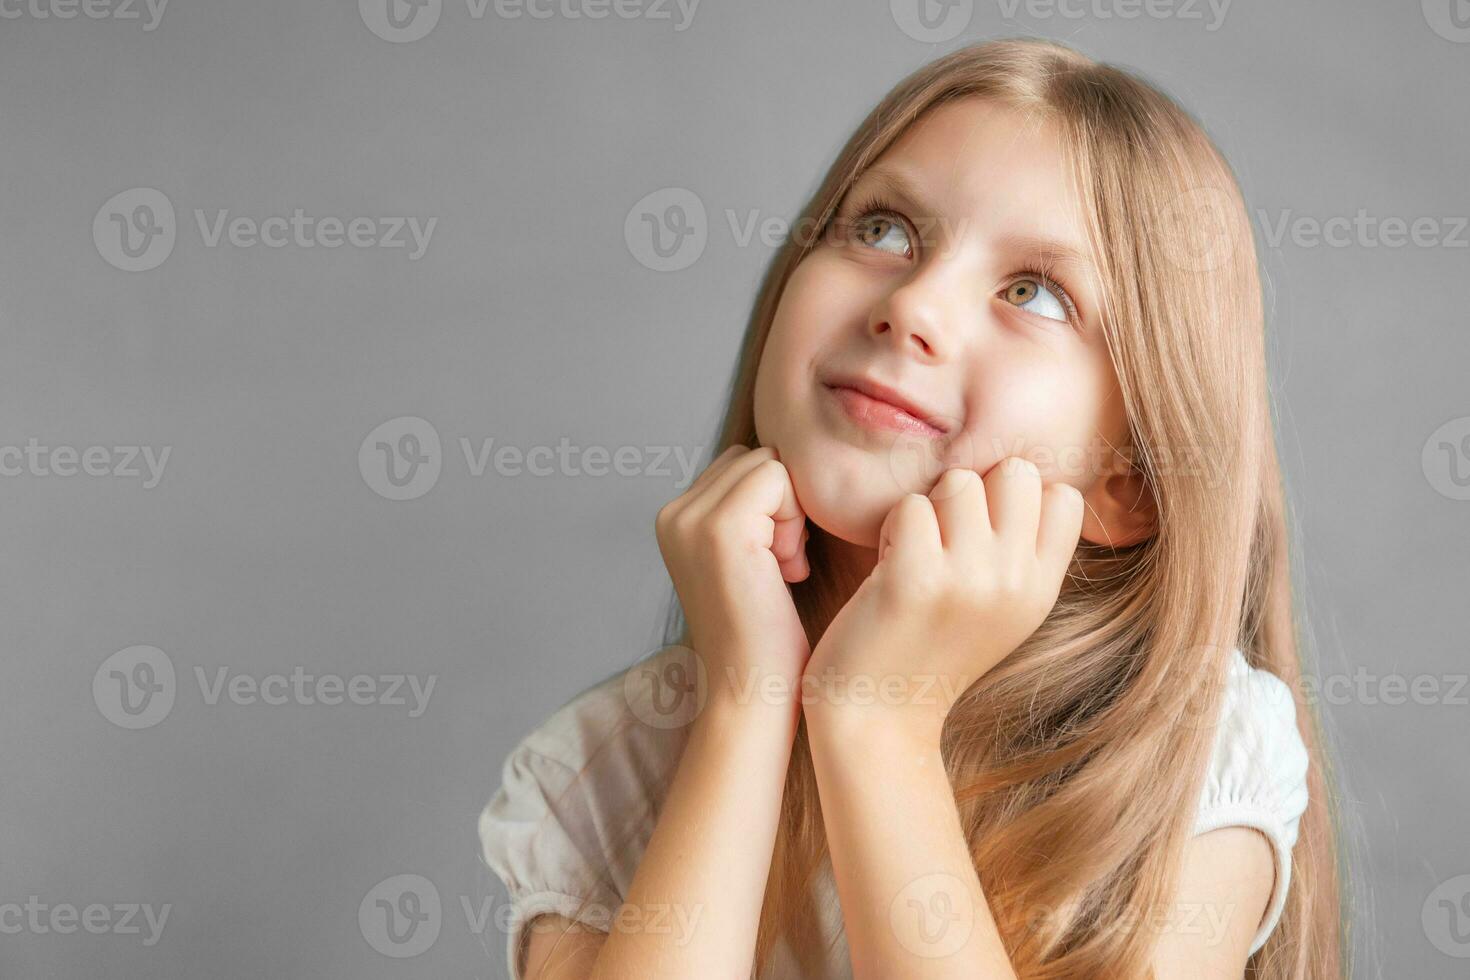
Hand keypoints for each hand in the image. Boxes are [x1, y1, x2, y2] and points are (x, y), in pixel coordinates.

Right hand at [654, 445, 811, 709]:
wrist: (751, 690)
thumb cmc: (764, 634)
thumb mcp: (746, 558)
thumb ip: (748, 512)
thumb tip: (780, 466)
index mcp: (674, 519)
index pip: (742, 465)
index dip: (773, 507)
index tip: (773, 562)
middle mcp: (673, 513)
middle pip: (756, 460)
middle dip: (783, 507)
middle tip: (780, 567)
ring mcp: (691, 519)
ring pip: (769, 466)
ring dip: (791, 515)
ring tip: (781, 569)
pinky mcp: (721, 528)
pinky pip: (778, 478)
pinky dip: (795, 521)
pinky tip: (787, 569)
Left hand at [801, 457, 1083, 742]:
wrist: (878, 716)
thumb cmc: (930, 651)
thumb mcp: (1001, 609)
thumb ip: (1020, 552)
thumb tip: (1023, 474)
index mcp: (1041, 589)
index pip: (1064, 496)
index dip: (1017, 497)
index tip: (983, 531)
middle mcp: (1014, 582)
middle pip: (1015, 472)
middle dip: (973, 490)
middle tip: (944, 535)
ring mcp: (967, 580)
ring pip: (958, 482)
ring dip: (926, 508)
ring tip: (914, 552)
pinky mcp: (915, 579)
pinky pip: (909, 506)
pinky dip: (890, 528)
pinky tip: (887, 567)